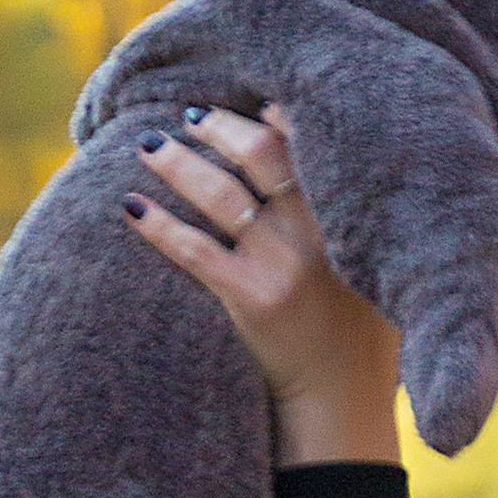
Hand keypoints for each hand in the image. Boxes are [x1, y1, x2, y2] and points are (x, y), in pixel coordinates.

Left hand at [123, 106, 400, 463]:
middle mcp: (318, 231)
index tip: (243, 98)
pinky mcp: (252, 298)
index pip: (305, 141)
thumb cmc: (354, 328)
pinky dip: (157, 224)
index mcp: (346, 214)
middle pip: (258, 153)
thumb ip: (342, 212)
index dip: (268, 113)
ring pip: (219, 193)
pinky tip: (130, 207)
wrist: (342, 398)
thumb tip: (297, 151)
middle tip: (189, 115)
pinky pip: (194, 249)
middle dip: (218, 127)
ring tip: (148, 144)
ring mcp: (284, 264)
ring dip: (176, 162)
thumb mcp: (367, 260)